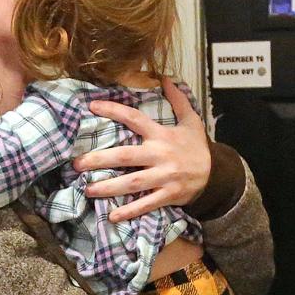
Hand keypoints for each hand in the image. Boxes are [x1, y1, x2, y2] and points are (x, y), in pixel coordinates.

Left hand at [73, 77, 210, 222]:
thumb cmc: (197, 147)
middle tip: (77, 164)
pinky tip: (113, 216)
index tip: (92, 107)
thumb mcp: (191, 121)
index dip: (114, 111)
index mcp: (162, 135)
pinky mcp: (169, 195)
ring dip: (109, 187)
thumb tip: (165, 78)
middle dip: (100, 159)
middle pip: (126, 156)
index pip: (135, 119)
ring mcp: (165, 177)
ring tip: (88, 190)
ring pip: (133, 182)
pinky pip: (147, 204)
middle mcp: (161, 155)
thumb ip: (178, 100)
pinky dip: (130, 211)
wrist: (217, 174)